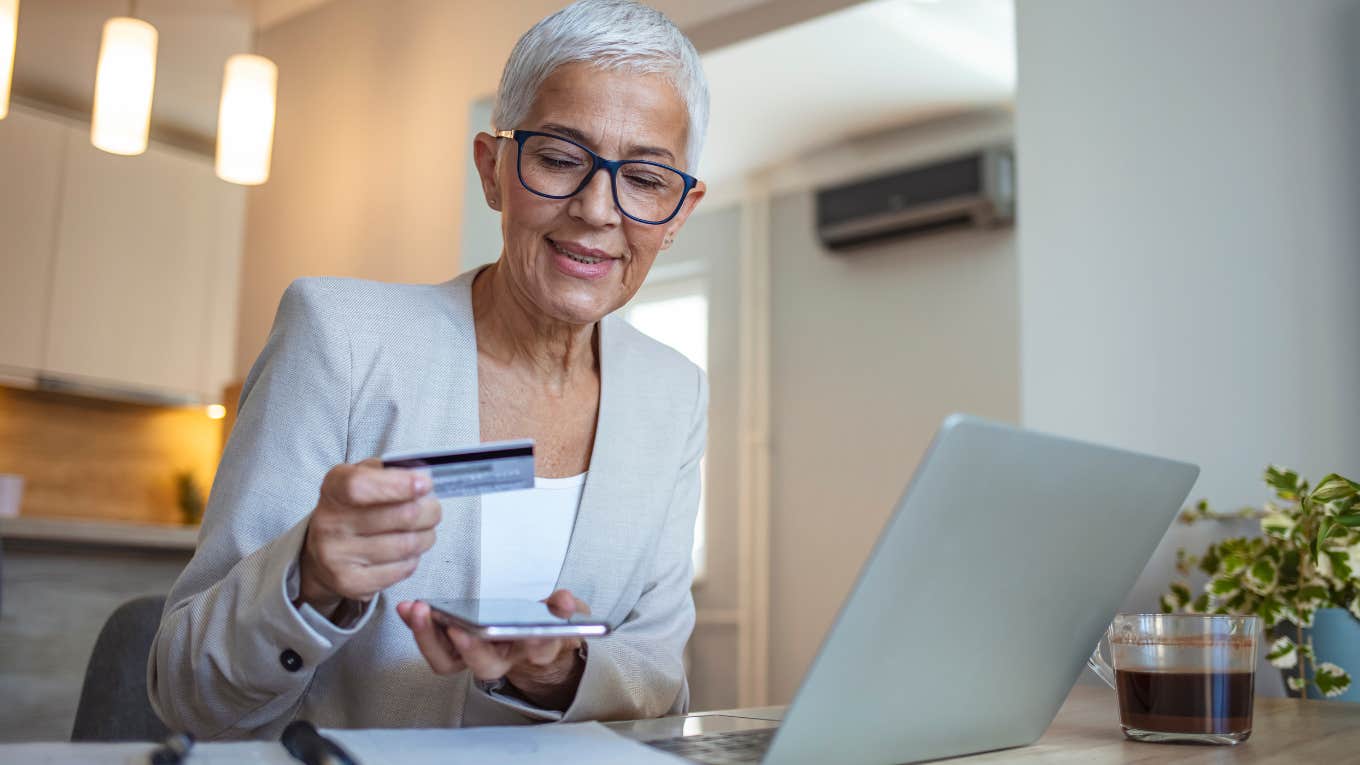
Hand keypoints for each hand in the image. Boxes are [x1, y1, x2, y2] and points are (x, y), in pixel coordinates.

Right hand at [298, 458, 440, 618]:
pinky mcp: (350, 583)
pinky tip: (407, 552)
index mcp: (333, 489)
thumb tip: (421, 479)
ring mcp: (336, 557)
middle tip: (432, 508)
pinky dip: (414, 559)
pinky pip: (401, 569)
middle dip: (429, 510)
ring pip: (407, 545)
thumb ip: (390, 472)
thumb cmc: (355, 509)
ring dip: (426, 536)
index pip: (359, 486)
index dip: (398, 484)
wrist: (323, 552)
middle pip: (400, 515)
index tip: (424, 484)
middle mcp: (329, 523)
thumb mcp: (364, 478)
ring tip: (424, 530)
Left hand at [396, 590, 589, 710]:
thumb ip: (565, 607)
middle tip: (456, 627)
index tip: (530, 632)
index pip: (540, 650)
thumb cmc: (541, 627)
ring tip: (419, 610)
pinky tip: (409, 608)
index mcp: (536, 650)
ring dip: (430, 637)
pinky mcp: (455, 651)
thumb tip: (565, 601)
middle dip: (470, 647)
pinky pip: (434, 647)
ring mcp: (476, 657)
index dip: (536, 642)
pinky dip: (419, 627)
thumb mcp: (562, 614)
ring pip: (450, 661)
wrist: (528, 643)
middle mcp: (503, 660)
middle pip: (485, 664)